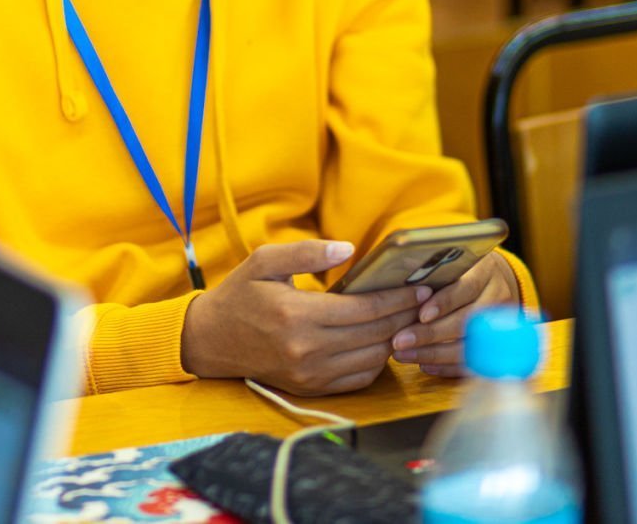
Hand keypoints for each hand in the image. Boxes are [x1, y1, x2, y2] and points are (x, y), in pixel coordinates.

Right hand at [180, 239, 430, 395]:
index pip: (365, 309)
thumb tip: (348, 249)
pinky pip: (358, 378)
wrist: (210, 341)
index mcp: (297, 315)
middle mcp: (306, 349)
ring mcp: (309, 373)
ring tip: (408, 319)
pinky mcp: (310, 388)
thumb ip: (307, 253)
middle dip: (405, 316)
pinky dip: (376, 361)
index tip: (421, 287)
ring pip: (372, 358)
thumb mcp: (265, 261)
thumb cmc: (240, 295)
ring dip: (394, 339)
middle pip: (375, 334)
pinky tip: (381, 341)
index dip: (398, 298)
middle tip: (426, 300)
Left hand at [387, 251, 520, 376]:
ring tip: (403, 355)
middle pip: (465, 322)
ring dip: (433, 354)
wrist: (499, 282)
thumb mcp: (453, 262)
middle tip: (399, 341)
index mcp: (485, 271)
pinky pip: (473, 363)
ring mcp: (501, 325)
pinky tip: (424, 366)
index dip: (444, 303)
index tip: (421, 316)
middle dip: (430, 334)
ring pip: (468, 346)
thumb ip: (433, 271)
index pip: (465, 288)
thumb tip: (400, 282)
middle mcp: (498, 298)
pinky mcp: (498, 347)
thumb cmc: (463, 270)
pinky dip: (447, 367)